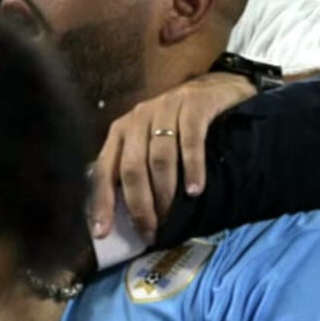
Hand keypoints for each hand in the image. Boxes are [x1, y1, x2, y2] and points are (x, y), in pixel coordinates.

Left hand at [89, 71, 254, 241]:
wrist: (218, 87)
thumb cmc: (179, 126)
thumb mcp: (151, 144)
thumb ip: (138, 172)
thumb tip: (130, 219)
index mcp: (120, 132)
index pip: (103, 170)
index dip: (101, 202)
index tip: (102, 232)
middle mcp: (137, 119)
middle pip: (131, 168)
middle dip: (139, 204)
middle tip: (150, 231)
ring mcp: (165, 109)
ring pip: (159, 157)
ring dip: (165, 192)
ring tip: (172, 216)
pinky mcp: (194, 104)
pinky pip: (191, 141)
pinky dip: (192, 168)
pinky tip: (195, 190)